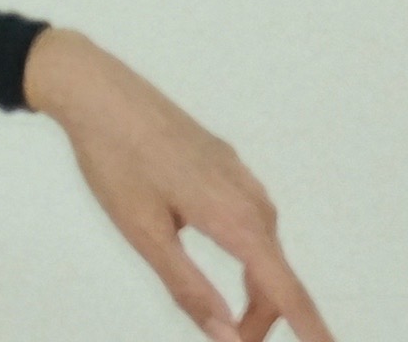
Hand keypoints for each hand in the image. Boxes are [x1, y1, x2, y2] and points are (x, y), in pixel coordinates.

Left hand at [26, 28, 335, 341]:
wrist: (97, 90)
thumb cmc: (115, 159)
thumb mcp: (145, 233)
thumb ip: (188, 288)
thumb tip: (225, 335)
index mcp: (235, 218)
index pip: (285, 288)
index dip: (310, 327)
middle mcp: (249, 196)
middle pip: (274, 275)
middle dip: (259, 316)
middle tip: (228, 340)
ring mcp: (239, 177)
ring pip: (262, 247)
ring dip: (253, 286)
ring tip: (225, 311)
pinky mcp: (225, 165)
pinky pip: (249, 219)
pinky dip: (244, 253)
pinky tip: (219, 252)